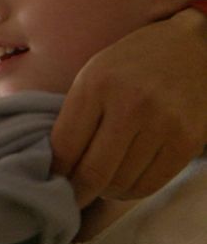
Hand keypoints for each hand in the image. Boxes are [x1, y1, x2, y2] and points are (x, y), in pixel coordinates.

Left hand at [51, 8, 206, 206]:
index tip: (51, 181)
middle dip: (77, 191)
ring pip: (121, 183)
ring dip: (105, 192)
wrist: (192, 47)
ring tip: (101, 183)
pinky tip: (124, 182)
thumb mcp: (92, 75)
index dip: (54, 172)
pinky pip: (150, 184)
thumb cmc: (132, 64)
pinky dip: (131, 191)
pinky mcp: (188, 140)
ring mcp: (162, 123)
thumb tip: (55, 164)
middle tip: (72, 196)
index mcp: (96, 85)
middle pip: (92, 172)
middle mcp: (129, 104)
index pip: (64, 147)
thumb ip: (74, 115)